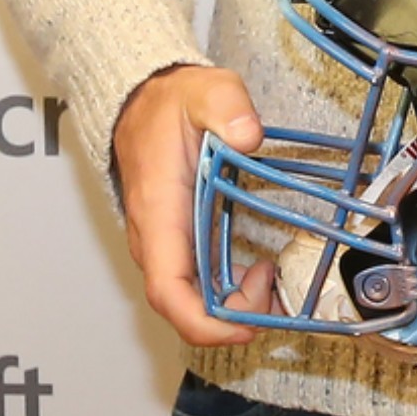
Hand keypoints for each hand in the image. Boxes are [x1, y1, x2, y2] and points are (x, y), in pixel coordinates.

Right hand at [114, 65, 265, 347]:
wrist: (140, 100)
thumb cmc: (169, 103)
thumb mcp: (203, 90)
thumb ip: (225, 106)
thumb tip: (247, 134)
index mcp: (159, 213)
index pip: (168, 291)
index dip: (205, 323)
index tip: (246, 325)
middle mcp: (155, 240)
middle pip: (184, 307)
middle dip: (232, 317)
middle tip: (276, 292)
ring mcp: (164, 244)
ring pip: (191, 301)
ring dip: (234, 306)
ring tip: (274, 282)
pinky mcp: (176, 242)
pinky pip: (196, 285)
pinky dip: (229, 292)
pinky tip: (260, 274)